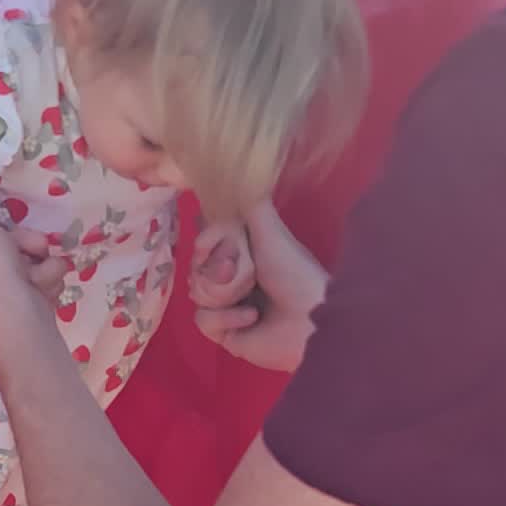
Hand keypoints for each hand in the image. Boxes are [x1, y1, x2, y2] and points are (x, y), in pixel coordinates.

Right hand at [192, 198, 328, 373]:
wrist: (310, 319)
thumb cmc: (294, 273)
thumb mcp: (272, 233)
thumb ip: (253, 205)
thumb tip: (237, 171)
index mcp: (243, 255)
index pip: (205, 243)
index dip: (205, 241)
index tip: (207, 241)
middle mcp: (232, 280)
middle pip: (196, 267)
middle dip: (213, 268)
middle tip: (234, 269)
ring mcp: (226, 307)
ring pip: (195, 292)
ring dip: (221, 292)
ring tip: (248, 295)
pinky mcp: (224, 334)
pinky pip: (203, 319)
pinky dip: (226, 317)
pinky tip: (252, 317)